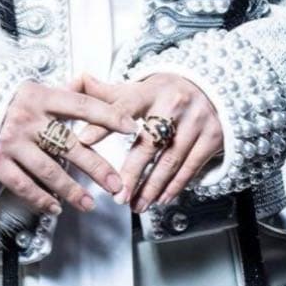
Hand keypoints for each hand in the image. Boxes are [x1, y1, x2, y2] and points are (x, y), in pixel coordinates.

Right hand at [0, 77, 138, 215]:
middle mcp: (27, 119)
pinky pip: (24, 186)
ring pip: (49, 170)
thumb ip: (61, 94)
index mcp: (40, 96)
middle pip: (69, 144)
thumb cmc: (7, 100)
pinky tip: (56, 207)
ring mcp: (12, 142)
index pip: (81, 105)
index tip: (131, 128)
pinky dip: (41, 199)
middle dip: (96, 166)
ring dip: (72, 190)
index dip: (108, 115)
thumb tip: (91, 83)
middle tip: (117, 184)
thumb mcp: (33, 89)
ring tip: (91, 203)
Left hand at [76, 71, 223, 212]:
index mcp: (150, 91)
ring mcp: (195, 121)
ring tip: (135, 204)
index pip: (122, 107)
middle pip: (149, 141)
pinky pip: (191, 167)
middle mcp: (174, 104)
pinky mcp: (211, 137)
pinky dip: (174, 186)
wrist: (210, 87)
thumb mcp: (138, 88)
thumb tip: (74, 81)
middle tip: (117, 194)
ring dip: (152, 187)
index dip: (103, 124)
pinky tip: (160, 199)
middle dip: (132, 172)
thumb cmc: (164, 92)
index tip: (84, 140)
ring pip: (170, 159)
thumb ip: (105, 92)